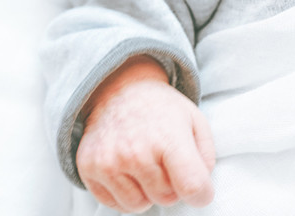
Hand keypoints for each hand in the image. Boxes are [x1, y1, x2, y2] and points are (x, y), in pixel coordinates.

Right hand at [76, 56, 215, 212]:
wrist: (121, 89)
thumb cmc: (162, 108)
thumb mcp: (195, 121)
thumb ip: (205, 157)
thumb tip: (200, 188)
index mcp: (169, 138)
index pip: (192, 186)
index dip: (201, 194)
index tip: (200, 190)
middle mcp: (137, 152)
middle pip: (167, 198)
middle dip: (171, 186)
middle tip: (166, 163)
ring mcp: (110, 162)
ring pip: (139, 205)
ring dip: (147, 192)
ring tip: (147, 164)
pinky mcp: (89, 168)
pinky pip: (114, 204)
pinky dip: (125, 193)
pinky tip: (128, 169)